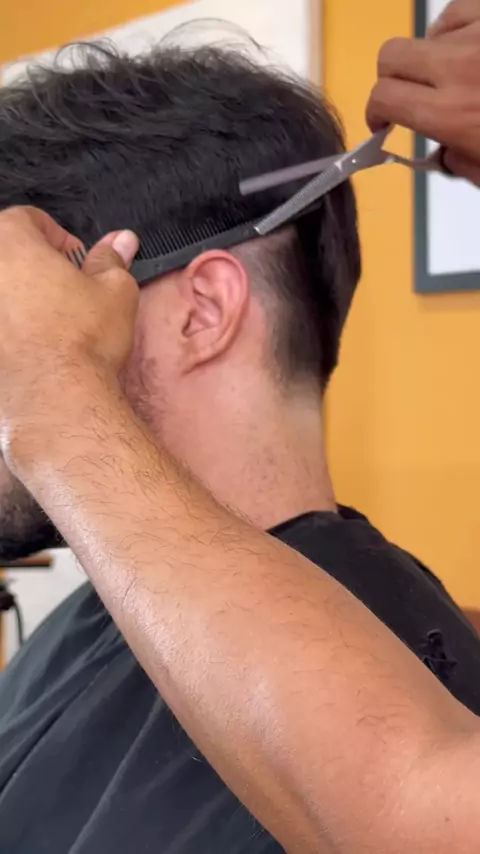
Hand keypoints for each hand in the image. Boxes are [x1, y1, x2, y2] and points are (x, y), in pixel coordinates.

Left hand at [0, 206, 138, 434]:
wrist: (53, 395)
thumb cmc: (81, 340)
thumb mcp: (114, 291)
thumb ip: (111, 260)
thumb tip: (121, 241)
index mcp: (11, 242)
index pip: (28, 219)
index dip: (57, 236)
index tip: (75, 260)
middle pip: (8, 254)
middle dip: (35, 266)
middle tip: (65, 290)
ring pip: (2, 291)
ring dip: (20, 297)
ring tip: (51, 321)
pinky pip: (1, 326)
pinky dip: (10, 329)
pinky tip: (33, 346)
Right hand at [366, 0, 479, 183]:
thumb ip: (458, 161)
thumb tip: (443, 151)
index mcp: (451, 113)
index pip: (383, 97)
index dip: (375, 111)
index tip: (382, 123)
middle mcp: (459, 67)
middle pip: (391, 56)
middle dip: (392, 78)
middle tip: (408, 96)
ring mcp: (479, 34)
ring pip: (427, 31)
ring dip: (431, 54)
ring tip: (453, 72)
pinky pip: (459, 9)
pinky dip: (457, 28)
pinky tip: (468, 47)